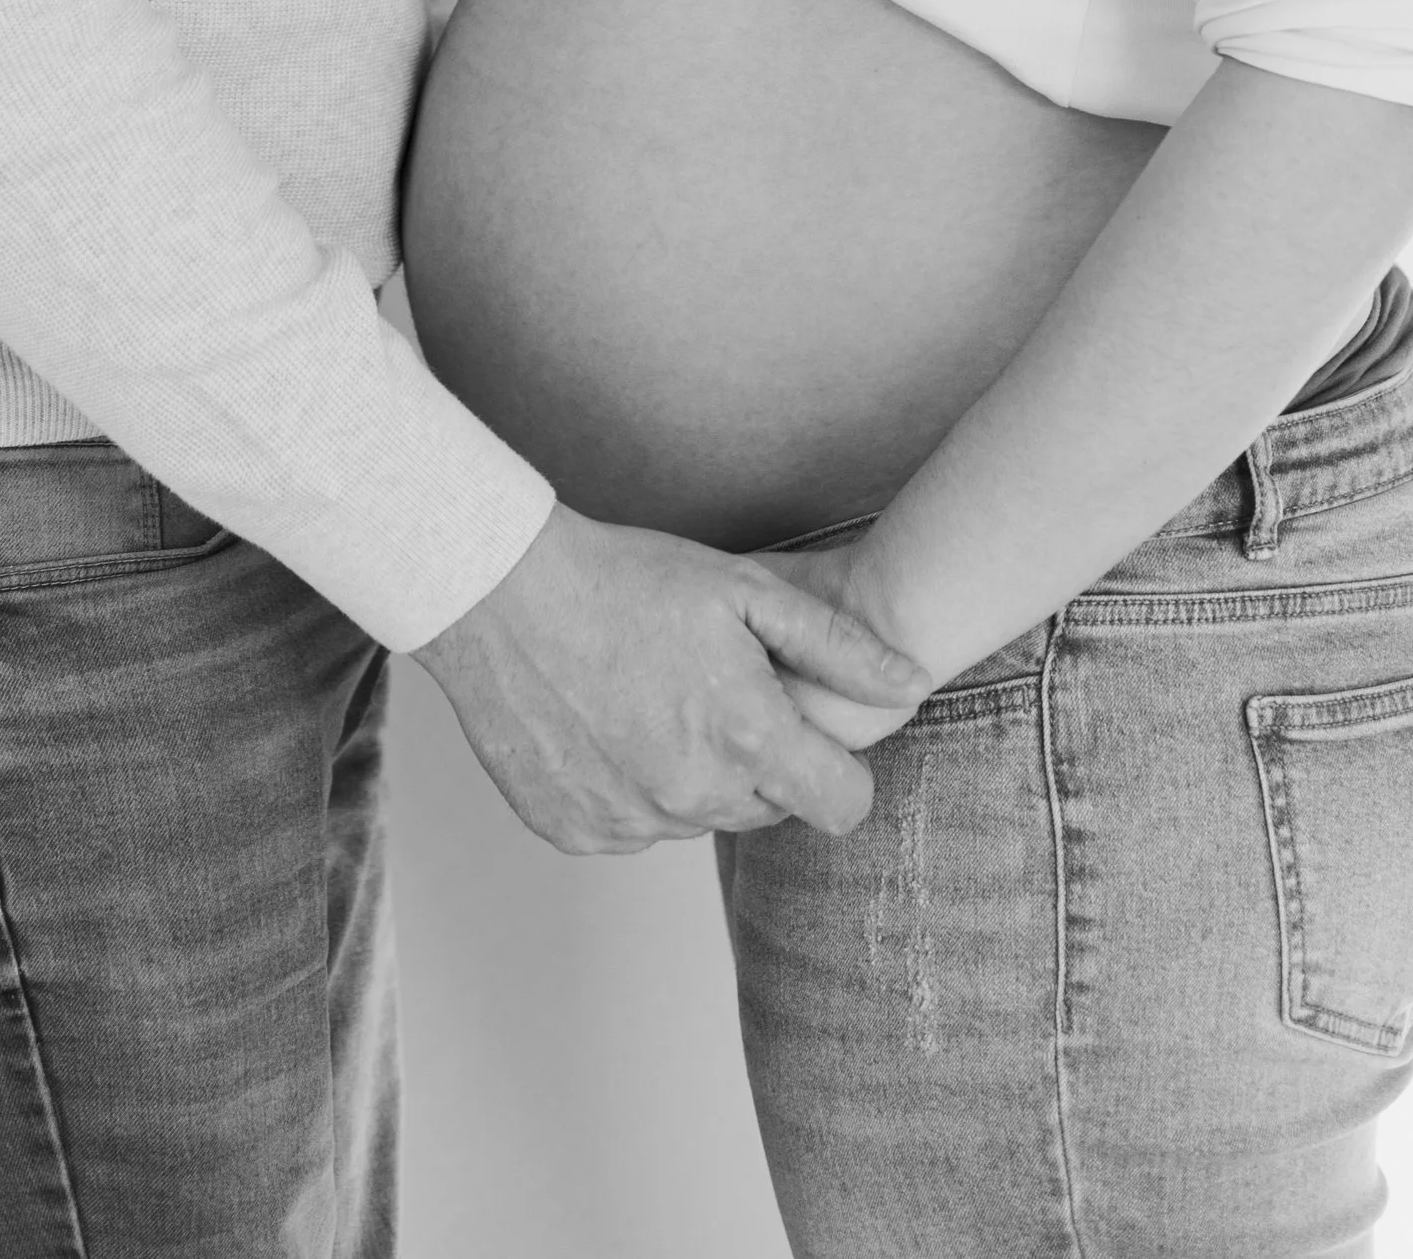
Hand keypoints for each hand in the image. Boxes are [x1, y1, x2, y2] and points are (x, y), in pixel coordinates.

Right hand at [412, 505, 933, 855]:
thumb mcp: (745, 590)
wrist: (502, 594)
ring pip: (697, 815)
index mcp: (745, 741)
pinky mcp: (577, 832)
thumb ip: (838, 648)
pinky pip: (634, 824)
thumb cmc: (628, 580)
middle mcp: (692, 799)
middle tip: (710, 686)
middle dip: (756, 759)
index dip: (835, 770)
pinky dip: (631, 785)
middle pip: (766, 808)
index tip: (804, 732)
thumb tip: (910, 684)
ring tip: (651, 694)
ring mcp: (630, 823)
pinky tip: (605, 721)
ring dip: (691, 771)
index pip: (843, 807)